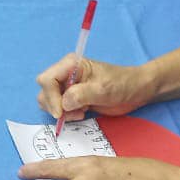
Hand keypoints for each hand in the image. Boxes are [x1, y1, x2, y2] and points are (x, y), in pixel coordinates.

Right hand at [36, 53, 153, 121]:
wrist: (135, 91)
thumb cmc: (122, 84)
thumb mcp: (103, 89)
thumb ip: (81, 95)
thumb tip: (63, 104)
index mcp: (70, 64)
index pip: (47, 79)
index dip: (51, 97)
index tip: (61, 112)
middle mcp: (65, 74)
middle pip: (44, 91)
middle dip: (55, 105)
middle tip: (75, 112)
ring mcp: (67, 87)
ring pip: (48, 101)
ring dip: (61, 112)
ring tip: (81, 112)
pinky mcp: (71, 98)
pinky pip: (59, 109)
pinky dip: (67, 115)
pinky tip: (83, 112)